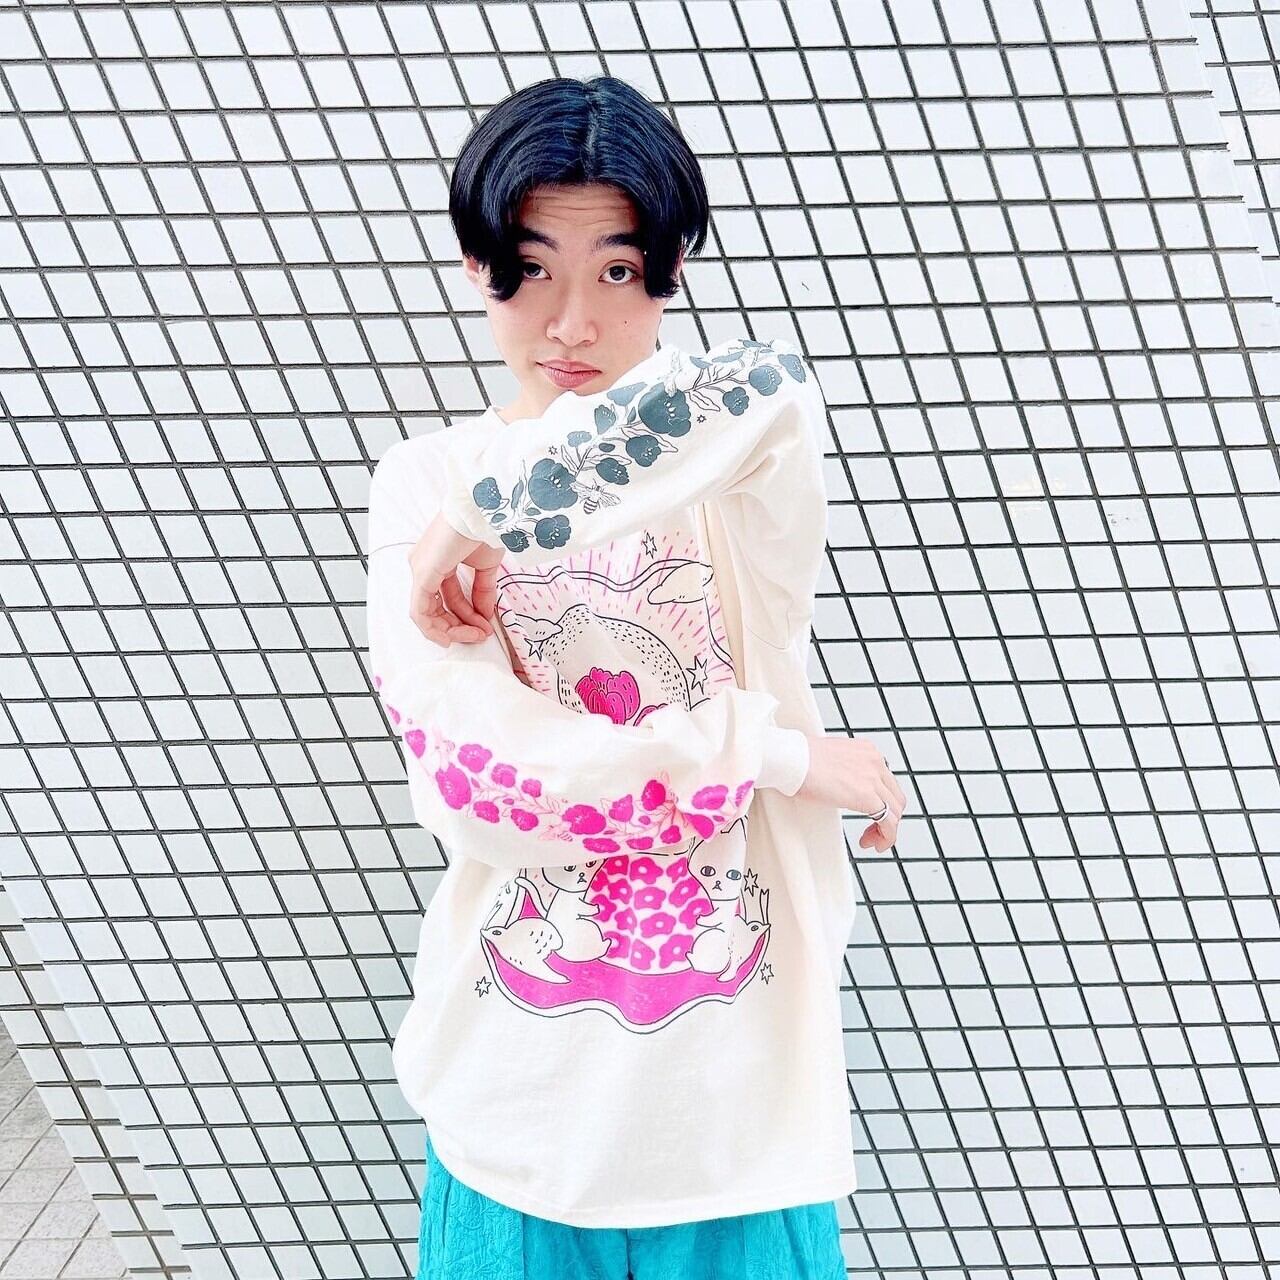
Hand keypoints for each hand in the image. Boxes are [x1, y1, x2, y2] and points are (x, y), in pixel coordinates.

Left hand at [409, 511, 505, 646]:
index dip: (468, 616)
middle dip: (460, 625)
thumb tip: (485, 616)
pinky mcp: (422, 574)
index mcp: (438, 561)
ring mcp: (420, 570)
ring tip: (476, 634)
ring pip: (426, 614)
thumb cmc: (485, 528)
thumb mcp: (486, 565)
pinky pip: (420, 611)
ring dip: (453, 628)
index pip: (448, 597)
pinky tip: (451, 636)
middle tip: (481, 634)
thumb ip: (483, 591)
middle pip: (436, 608)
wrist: (483, 510)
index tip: (486, 626)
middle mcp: (423, 566)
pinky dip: (433, 628)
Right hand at [796, 733, 906, 852]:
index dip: (881, 801)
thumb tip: (838, 785)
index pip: (885, 781)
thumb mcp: (830, 760)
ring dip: (886, 830)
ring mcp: (874, 778)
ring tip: (871, 840)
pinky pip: (888, 823)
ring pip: (895, 811)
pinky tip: (875, 844)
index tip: (870, 814)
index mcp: (866, 751)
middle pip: (895, 797)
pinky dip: (886, 837)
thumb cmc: (799, 758)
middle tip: (872, 830)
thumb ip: (842, 770)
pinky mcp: (867, 797)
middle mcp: (875, 762)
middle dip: (887, 817)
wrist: (793, 758)